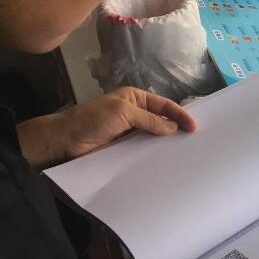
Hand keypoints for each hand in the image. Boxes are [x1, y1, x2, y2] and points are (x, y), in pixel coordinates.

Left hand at [17, 87, 196, 167]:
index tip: (193, 126)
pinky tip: (163, 160)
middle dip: (176, 128)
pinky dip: (152, 154)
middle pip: (161, 121)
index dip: (179, 114)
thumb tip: (172, 127)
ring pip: (153, 137)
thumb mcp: (123, 112)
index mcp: (134, 98)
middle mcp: (133, 113)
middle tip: (193, 140)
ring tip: (182, 152)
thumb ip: (149, 120)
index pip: (163, 105)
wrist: (64, 141)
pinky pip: (142, 150)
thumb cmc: (91, 119)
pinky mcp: (123, 148)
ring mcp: (129, 132)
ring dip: (165, 143)